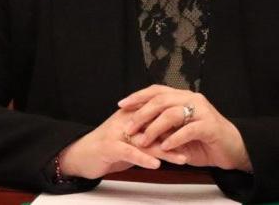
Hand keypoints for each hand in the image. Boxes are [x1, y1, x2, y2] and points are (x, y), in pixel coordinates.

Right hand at [57, 107, 186, 179]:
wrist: (81, 155)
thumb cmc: (109, 148)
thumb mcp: (132, 138)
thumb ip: (150, 135)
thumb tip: (175, 135)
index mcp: (133, 114)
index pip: (159, 115)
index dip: (178, 123)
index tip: (197, 131)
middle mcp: (126, 120)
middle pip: (156, 126)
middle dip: (178, 136)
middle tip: (195, 145)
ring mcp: (117, 132)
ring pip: (146, 140)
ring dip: (166, 150)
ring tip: (182, 159)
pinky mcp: (109, 146)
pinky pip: (130, 152)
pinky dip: (144, 158)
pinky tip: (156, 164)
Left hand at [118, 85, 251, 171]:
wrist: (232, 148)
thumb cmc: (203, 140)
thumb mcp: (178, 133)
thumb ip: (162, 128)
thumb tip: (137, 130)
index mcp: (182, 97)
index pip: (156, 91)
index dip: (138, 96)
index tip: (121, 104)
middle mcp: (191, 99)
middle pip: (160, 100)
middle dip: (142, 114)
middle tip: (128, 127)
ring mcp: (202, 111)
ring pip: (172, 114)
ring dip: (154, 128)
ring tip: (143, 140)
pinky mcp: (210, 126)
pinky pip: (188, 130)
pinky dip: (174, 138)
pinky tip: (165, 146)